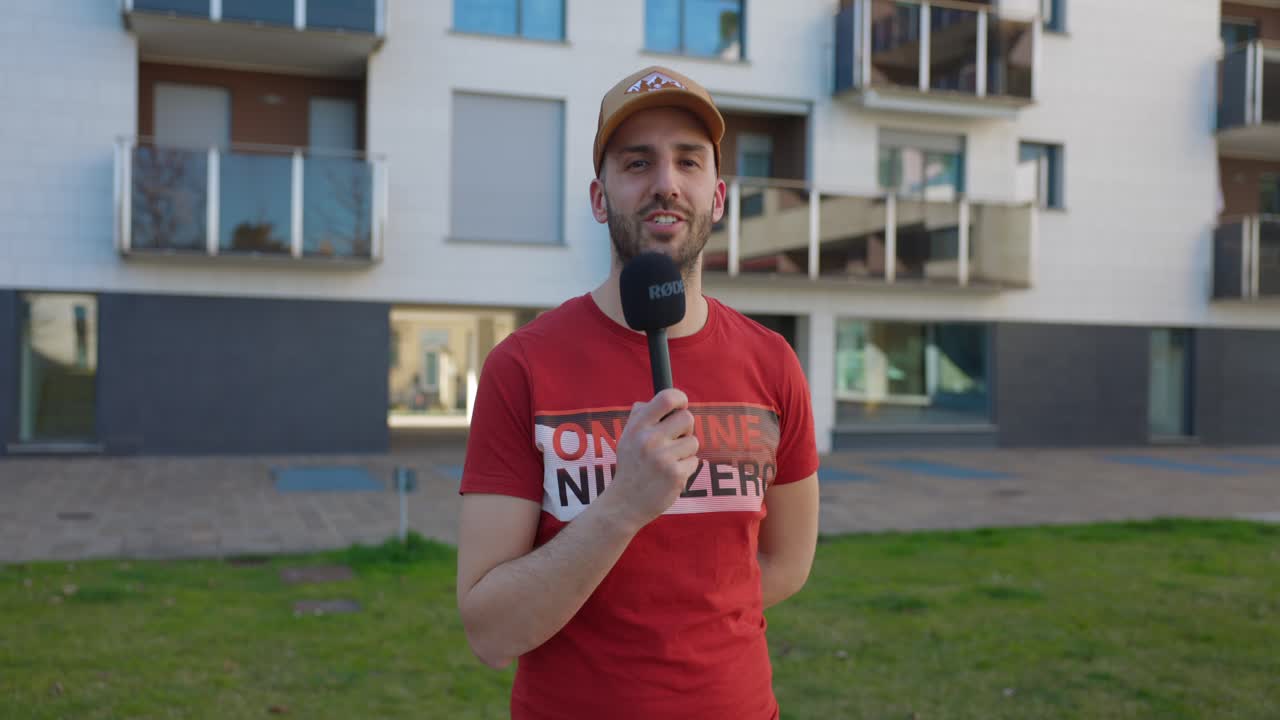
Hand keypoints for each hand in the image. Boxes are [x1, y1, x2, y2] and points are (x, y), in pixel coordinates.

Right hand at [602, 389, 699, 530]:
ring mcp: (663, 458)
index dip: (679, 398)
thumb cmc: (631, 467)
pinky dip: (685, 468)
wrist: (625, 504)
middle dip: (686, 429)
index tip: (682, 405)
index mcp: (638, 426)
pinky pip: (694, 461)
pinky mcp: (676, 475)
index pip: (666, 398)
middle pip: (687, 418)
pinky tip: (670, 476)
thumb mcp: (627, 437)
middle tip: (674, 440)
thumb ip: (641, 416)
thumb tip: (667, 399)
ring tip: (668, 462)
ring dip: (686, 451)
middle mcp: (650, 439)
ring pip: (693, 442)